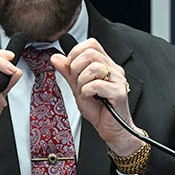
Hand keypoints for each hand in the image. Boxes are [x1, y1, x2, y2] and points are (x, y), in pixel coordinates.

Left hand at [52, 38, 144, 156]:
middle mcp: (114, 69)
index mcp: (106, 65)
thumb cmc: (99, 110)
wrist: (112, 130)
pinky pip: (97, 84)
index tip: (71, 67)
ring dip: (81, 81)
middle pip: (91, 52)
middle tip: (76, 82)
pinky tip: (89, 98)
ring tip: (83, 92)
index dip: (76, 52)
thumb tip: (55, 57)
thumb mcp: (78, 88)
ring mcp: (118, 80)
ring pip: (94, 67)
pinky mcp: (119, 93)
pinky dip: (86, 91)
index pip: (91, 44)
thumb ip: (68, 72)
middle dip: (75, 67)